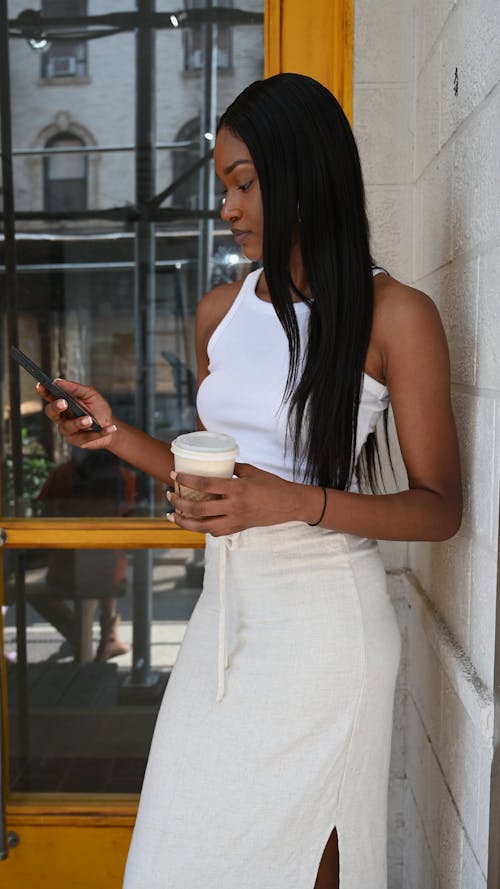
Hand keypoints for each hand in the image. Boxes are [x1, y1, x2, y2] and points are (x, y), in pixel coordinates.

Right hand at [37, 378, 117, 449]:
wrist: (111, 424)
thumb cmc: (98, 408)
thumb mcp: (90, 394)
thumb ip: (75, 388)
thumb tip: (58, 381)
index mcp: (63, 404)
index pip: (50, 397)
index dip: (43, 392)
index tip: (41, 385)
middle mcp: (62, 418)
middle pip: (52, 413)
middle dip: (56, 407)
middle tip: (64, 403)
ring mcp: (69, 431)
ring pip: (68, 427)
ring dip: (79, 422)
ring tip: (90, 420)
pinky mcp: (78, 441)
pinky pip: (87, 437)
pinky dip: (100, 432)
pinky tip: (110, 428)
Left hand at [166, 463, 300, 535]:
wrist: (290, 504)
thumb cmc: (272, 485)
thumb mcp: (252, 471)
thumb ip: (232, 468)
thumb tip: (216, 462)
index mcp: (237, 489)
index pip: (206, 484)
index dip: (187, 480)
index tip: (174, 475)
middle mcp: (234, 506)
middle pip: (199, 509)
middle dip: (179, 503)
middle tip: (169, 496)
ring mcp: (236, 520)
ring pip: (203, 527)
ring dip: (184, 522)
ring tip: (172, 516)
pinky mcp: (239, 528)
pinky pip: (216, 532)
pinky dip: (203, 529)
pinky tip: (196, 523)